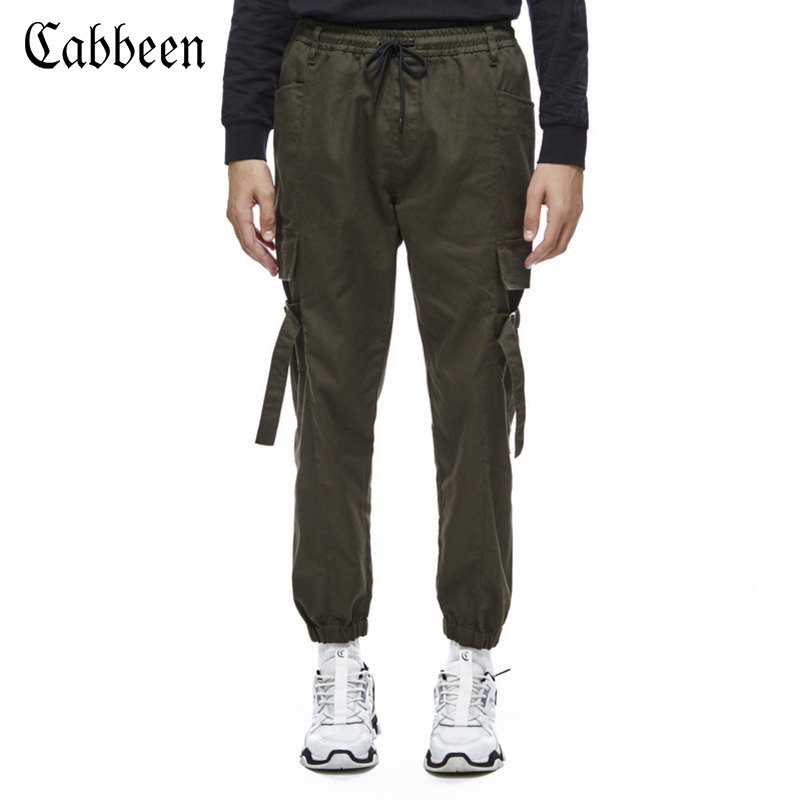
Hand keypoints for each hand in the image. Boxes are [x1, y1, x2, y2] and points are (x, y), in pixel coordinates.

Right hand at [226, 159, 277, 275]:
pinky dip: (258, 239)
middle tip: (274, 271)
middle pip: (247, 245)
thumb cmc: (255, 172)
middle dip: (261, 259)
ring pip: (246, 239)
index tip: (274, 268)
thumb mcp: (267, 194)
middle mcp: (234, 216)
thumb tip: (270, 238)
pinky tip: (270, 243)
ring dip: (259, 250)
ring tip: (273, 261)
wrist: (244, 154)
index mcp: (239, 214)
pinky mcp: (238, 210)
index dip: (262, 258)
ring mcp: (234, 214)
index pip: (250, 243)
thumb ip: (268, 217)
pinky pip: (247, 230)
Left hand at [523, 163, 583, 266]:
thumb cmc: (548, 171)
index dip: (537, 256)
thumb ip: (531, 217)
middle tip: (531, 262)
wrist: (566, 154)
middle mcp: (572, 216)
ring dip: (552, 251)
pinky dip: (559, 241)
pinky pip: (570, 232)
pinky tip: (548, 240)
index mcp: (560, 213)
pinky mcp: (578, 210)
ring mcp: (577, 213)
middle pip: (560, 247)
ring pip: (566, 241)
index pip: (549, 243)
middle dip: (545, 257)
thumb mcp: (533, 193)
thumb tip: (528, 238)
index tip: (527, 263)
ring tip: (539, 254)